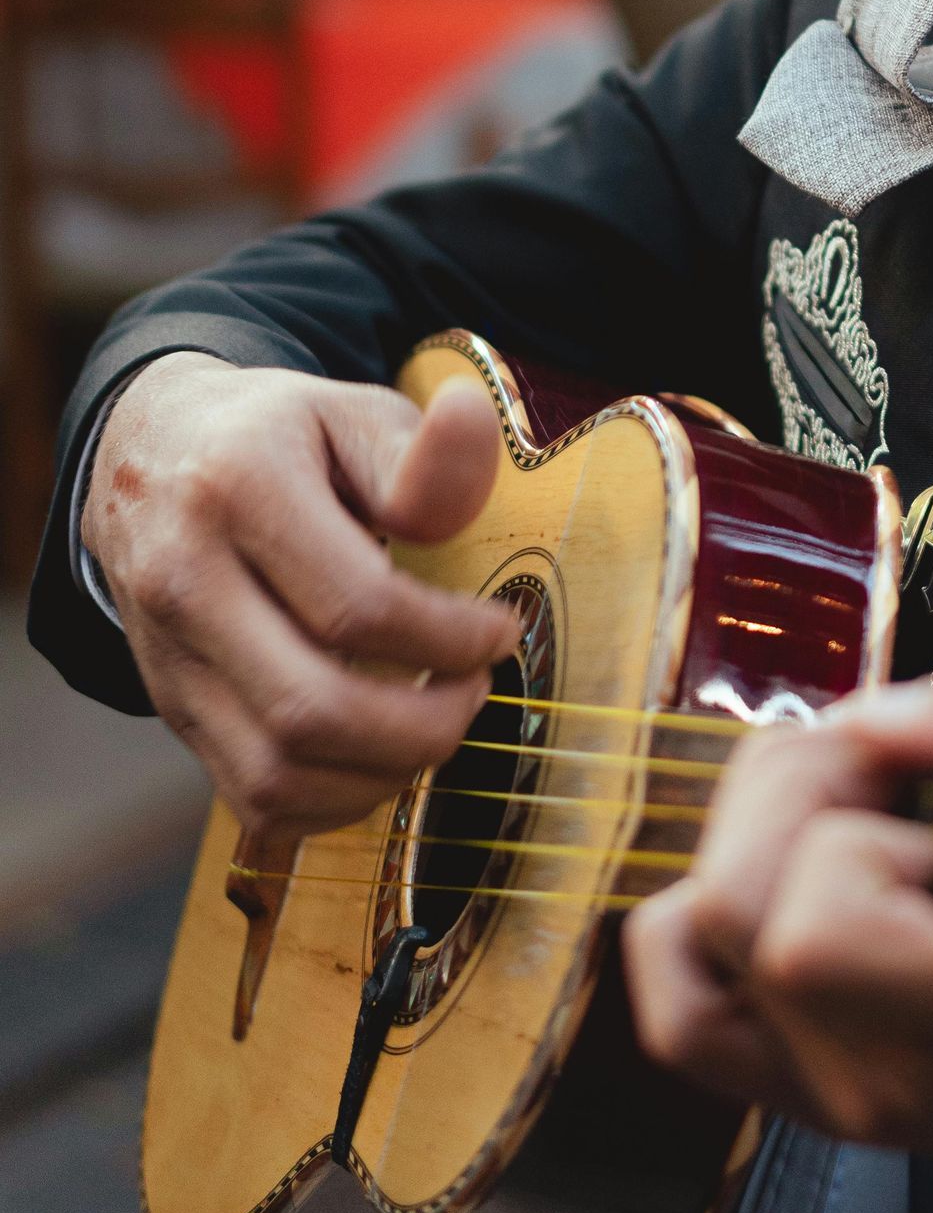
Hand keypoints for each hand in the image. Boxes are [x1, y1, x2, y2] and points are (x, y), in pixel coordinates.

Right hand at [83, 353, 519, 832]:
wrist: (152, 455)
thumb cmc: (275, 436)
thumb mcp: (351, 411)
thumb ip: (420, 449)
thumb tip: (472, 428)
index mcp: (237, 490)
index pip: (358, 606)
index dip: (451, 636)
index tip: (500, 630)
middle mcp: (184, 582)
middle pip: (309, 709)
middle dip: (422, 727)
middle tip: (475, 690)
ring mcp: (168, 657)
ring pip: (275, 775)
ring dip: (382, 774)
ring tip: (435, 722)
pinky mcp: (171, 708)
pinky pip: (253, 797)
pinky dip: (333, 800)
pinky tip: (381, 752)